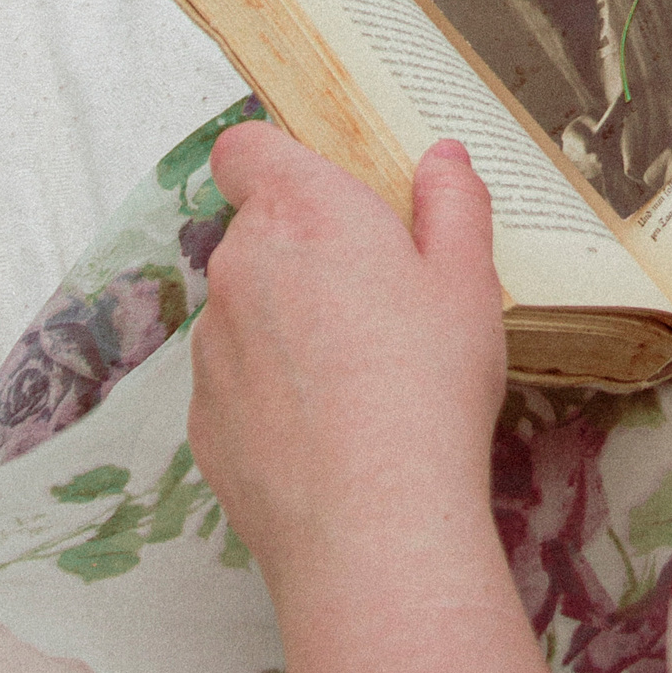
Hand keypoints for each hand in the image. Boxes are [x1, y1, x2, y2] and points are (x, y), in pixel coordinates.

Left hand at [187, 128, 507, 608]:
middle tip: (372, 299)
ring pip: (243, 311)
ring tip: (355, 378)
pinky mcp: (203, 420)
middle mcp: (239, 266)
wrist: (373, 523)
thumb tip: (443, 159)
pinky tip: (326, 433)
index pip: (245, 149)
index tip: (320, 192)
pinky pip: (234, 383)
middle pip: (254, 233)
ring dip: (282, 325)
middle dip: (301, 253)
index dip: (275, 161)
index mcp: (302, 211)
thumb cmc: (427, 387)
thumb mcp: (468, 281)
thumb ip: (454, 203)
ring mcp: (212, 347)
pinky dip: (269, 394)